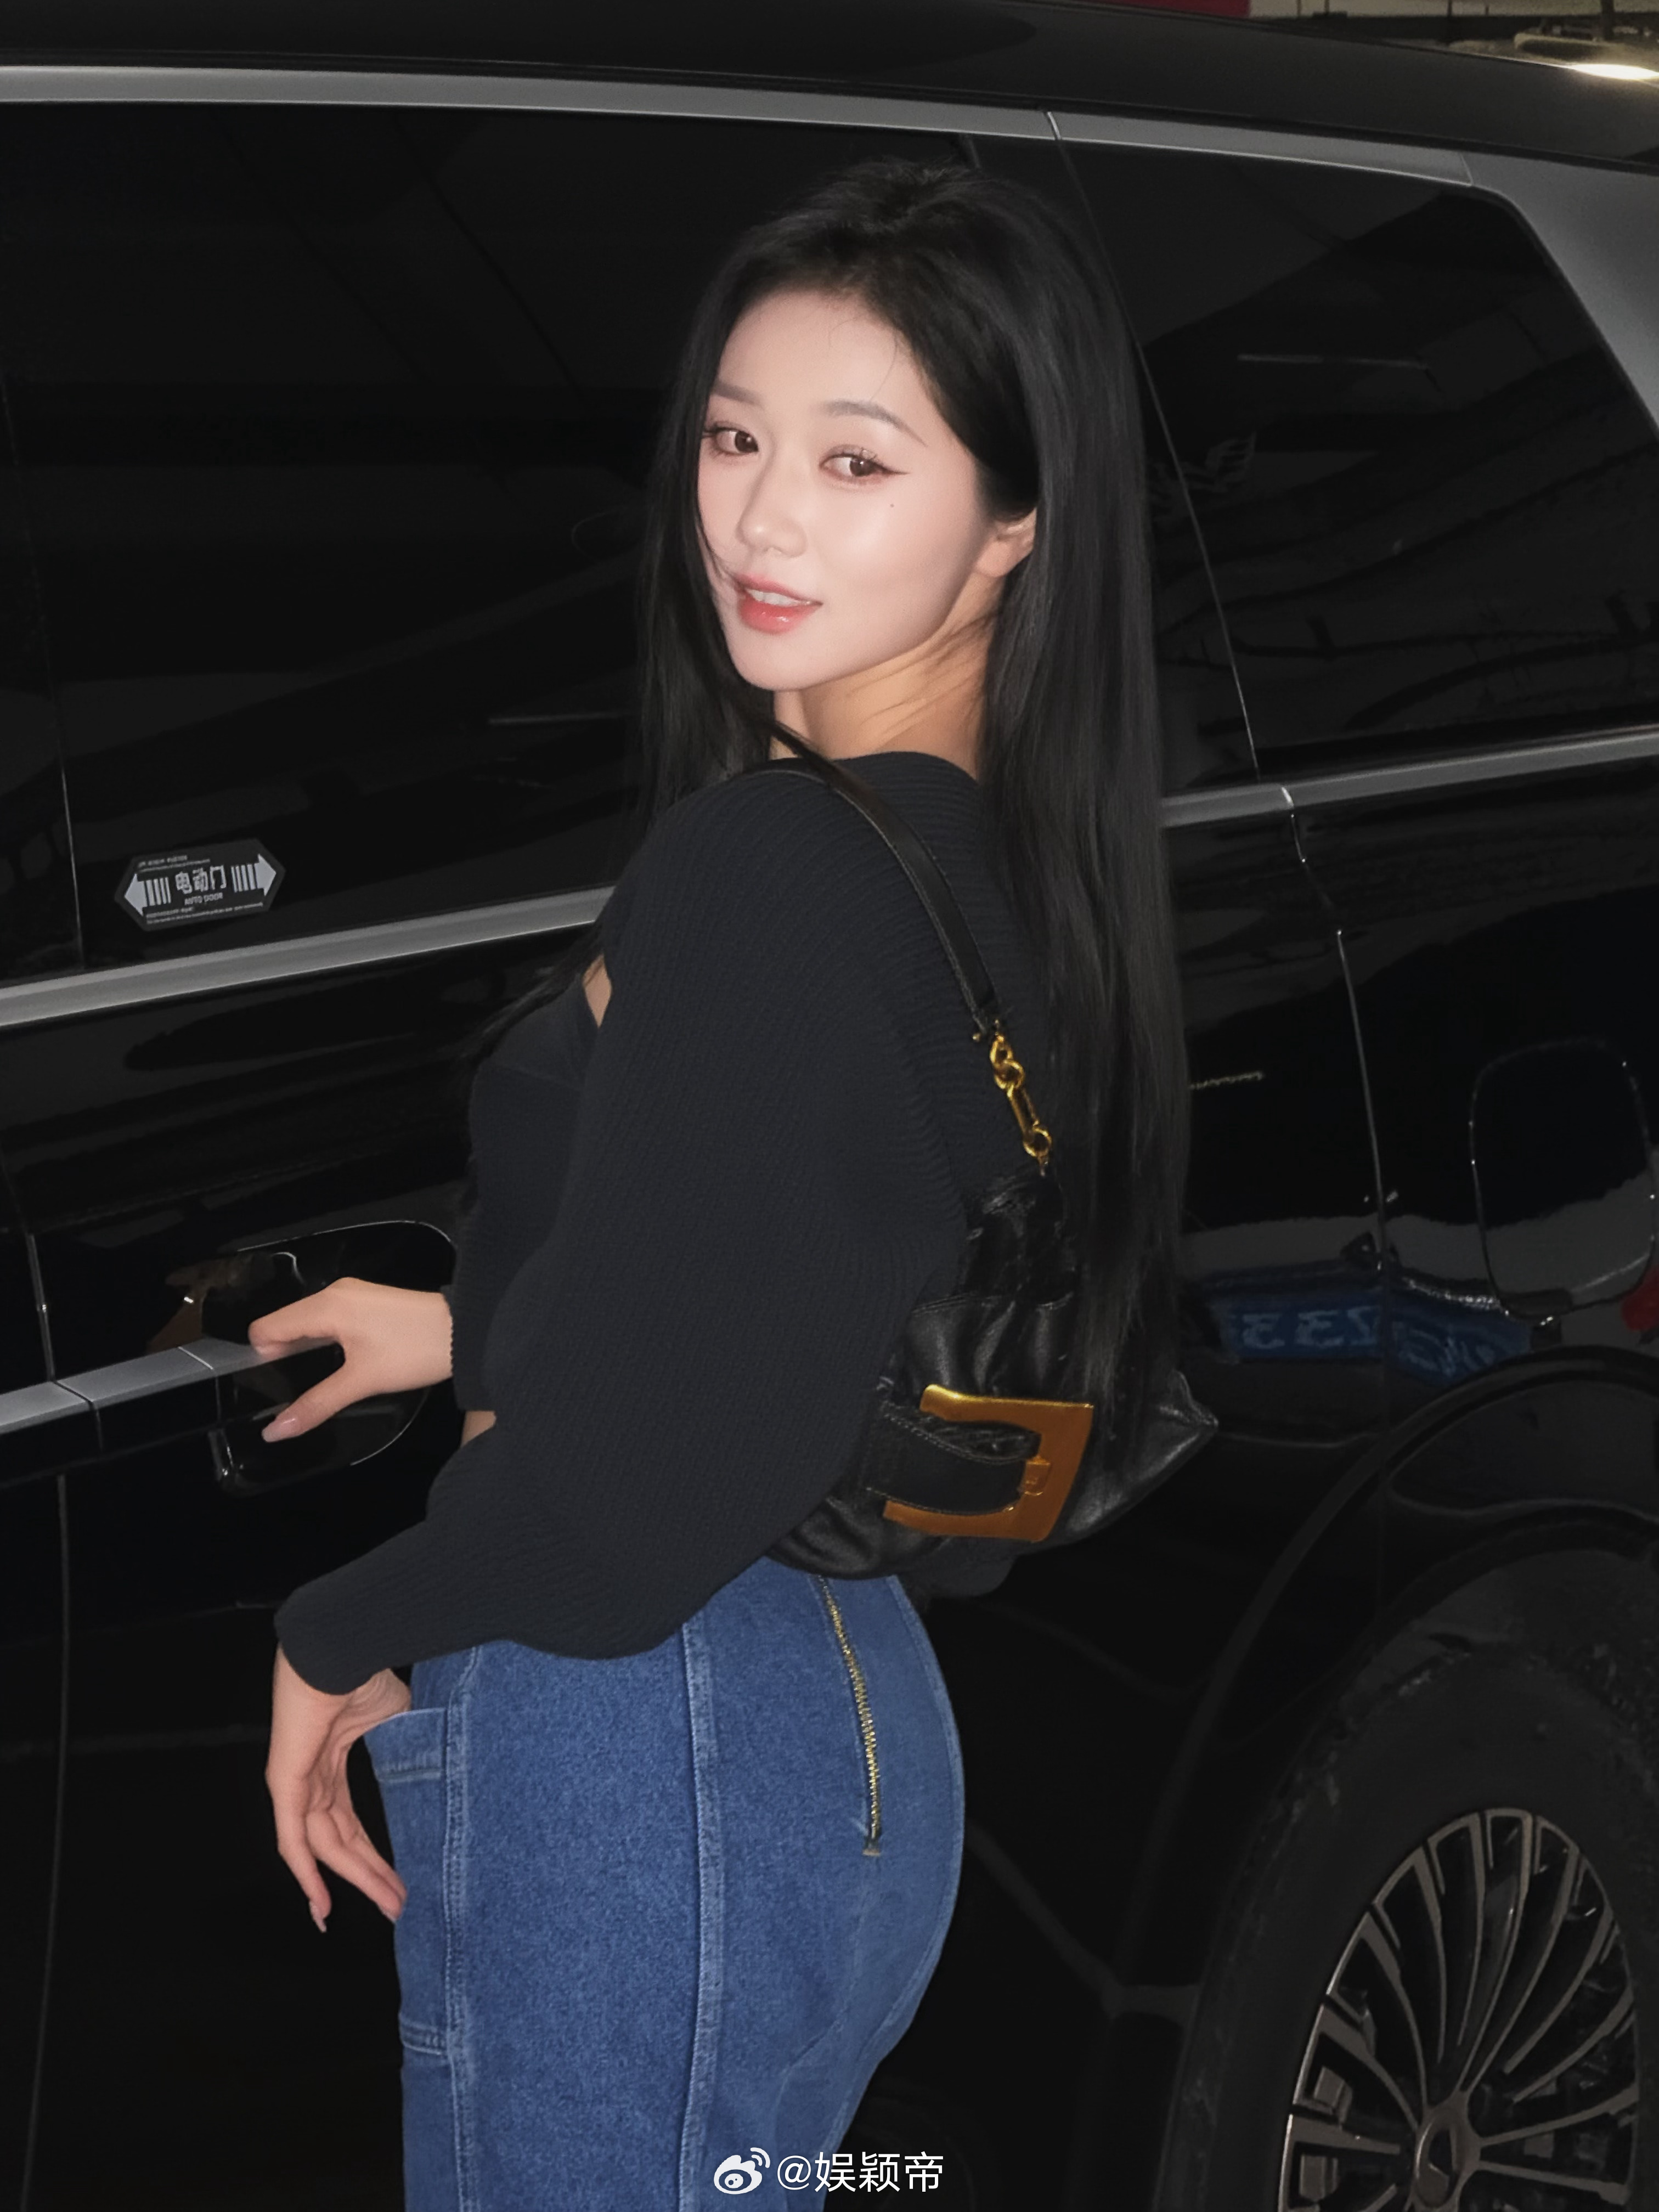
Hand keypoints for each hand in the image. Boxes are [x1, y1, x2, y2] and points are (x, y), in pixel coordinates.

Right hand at [249, 1278, 451, 1440]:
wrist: (466, 1329)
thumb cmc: (413, 1352)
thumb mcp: (361, 1382)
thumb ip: (315, 1405)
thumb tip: (275, 1431)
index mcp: (326, 1306)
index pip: (268, 1326)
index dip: (261, 1356)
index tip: (272, 1384)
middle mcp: (334, 1292)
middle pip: (286, 1321)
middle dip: (282, 1353)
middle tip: (293, 1386)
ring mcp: (353, 1293)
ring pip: (309, 1319)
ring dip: (305, 1346)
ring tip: (318, 1376)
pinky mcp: (369, 1300)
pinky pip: (330, 1317)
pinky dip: (325, 1337)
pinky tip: (339, 1360)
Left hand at [266, 1645, 411, 1928]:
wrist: (341, 1649)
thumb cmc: (366, 1673)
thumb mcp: (398, 1719)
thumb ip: (408, 1751)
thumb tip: (442, 1770)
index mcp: (332, 1760)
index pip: (349, 1822)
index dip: (371, 1855)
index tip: (397, 1883)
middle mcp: (312, 1778)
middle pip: (341, 1841)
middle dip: (371, 1875)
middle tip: (399, 1905)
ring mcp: (296, 1783)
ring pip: (324, 1847)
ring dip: (355, 1879)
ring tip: (388, 1905)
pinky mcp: (285, 1782)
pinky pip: (292, 1838)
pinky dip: (306, 1874)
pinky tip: (321, 1904)